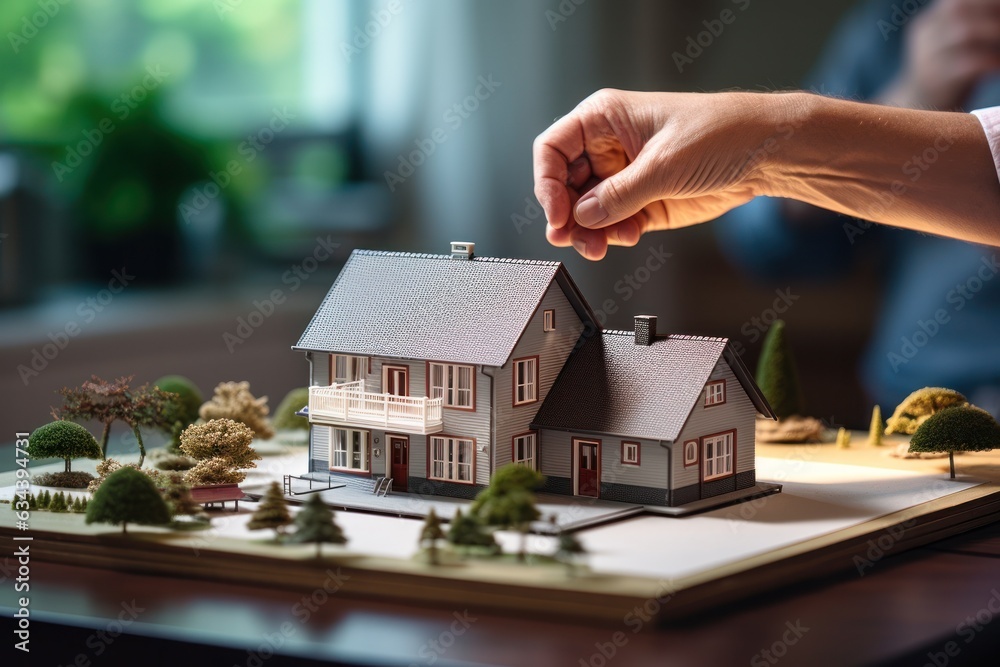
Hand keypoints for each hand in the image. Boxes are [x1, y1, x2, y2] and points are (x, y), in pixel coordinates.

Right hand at [532, 89, 779, 259]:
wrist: (766, 153)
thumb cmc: (721, 133)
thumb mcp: (664, 163)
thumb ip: (619, 195)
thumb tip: (583, 217)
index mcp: (604, 118)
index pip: (553, 148)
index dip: (547, 182)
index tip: (558, 213)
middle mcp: (608, 147)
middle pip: (565, 185)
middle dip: (567, 214)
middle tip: (571, 239)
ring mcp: (625, 177)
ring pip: (587, 211)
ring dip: (588, 232)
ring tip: (597, 247)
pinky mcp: (643, 203)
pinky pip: (614, 224)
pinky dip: (613, 235)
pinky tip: (625, 237)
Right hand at [881, 0, 999, 109]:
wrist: (917, 109)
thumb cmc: (945, 73)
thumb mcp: (950, 44)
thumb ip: (970, 24)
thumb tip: (997, 16)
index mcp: (929, 22)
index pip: (956, 1)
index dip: (985, 2)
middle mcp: (924, 36)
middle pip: (959, 9)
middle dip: (991, 10)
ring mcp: (927, 59)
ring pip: (964, 32)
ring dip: (995, 32)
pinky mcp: (935, 82)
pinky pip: (969, 64)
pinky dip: (991, 61)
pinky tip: (999, 67)